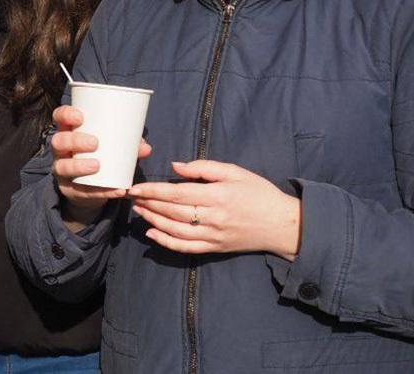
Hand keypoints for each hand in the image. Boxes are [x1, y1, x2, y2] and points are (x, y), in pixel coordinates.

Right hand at [51, 105, 150, 229]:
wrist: (89, 188)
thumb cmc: (99, 156)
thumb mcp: (110, 146)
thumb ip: (128, 145)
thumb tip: (145, 147)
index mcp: (69, 132)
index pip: (59, 118)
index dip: (65, 115)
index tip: (80, 117)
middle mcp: (61, 150)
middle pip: (58, 141)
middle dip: (75, 141)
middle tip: (94, 143)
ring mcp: (63, 170)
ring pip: (62, 166)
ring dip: (79, 166)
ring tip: (97, 165)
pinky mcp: (70, 190)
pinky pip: (82, 191)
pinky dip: (101, 191)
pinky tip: (117, 190)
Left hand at [128, 160, 300, 259]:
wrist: (283, 224)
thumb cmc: (259, 193)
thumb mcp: (235, 172)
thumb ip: (204, 168)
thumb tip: (175, 166)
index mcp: (218, 196)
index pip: (177, 194)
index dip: (153, 191)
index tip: (135, 187)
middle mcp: (213, 218)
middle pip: (173, 212)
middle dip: (149, 204)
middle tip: (130, 197)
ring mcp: (214, 236)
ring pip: (175, 231)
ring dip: (153, 221)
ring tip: (138, 211)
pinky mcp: (216, 248)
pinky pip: (186, 248)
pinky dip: (167, 242)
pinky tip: (152, 234)